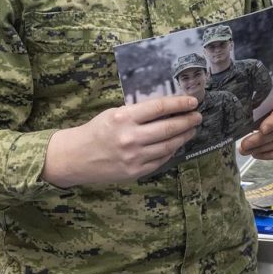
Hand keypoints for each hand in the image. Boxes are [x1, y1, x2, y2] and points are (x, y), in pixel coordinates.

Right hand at [42, 96, 201, 186]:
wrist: (74, 157)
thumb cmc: (96, 131)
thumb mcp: (114, 114)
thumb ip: (138, 113)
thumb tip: (167, 110)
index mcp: (124, 118)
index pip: (159, 108)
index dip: (179, 104)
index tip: (193, 102)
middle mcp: (130, 137)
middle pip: (168, 128)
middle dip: (187, 121)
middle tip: (197, 117)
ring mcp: (134, 157)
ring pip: (168, 146)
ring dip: (183, 137)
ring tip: (191, 130)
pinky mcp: (135, 172)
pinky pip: (160, 160)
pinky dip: (171, 151)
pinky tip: (176, 145)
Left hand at [239, 85, 272, 159]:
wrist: (269, 100)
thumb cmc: (262, 97)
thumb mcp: (258, 97)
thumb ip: (254, 106)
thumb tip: (241, 119)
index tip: (262, 130)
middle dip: (261, 139)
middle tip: (244, 145)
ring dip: (262, 148)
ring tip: (245, 150)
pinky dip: (269, 154)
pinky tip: (256, 154)